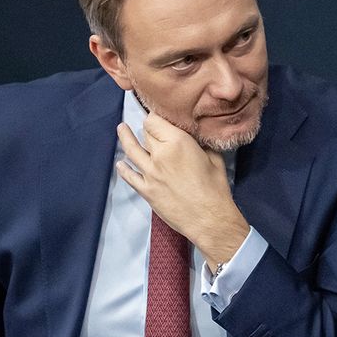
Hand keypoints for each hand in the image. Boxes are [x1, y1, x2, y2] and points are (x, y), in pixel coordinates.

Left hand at [116, 114, 249, 269]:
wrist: (209, 219)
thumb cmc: (216, 189)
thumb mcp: (214, 158)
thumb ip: (200, 144)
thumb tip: (195, 138)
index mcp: (178, 143)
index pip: (155, 120)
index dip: (156, 117)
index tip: (158, 117)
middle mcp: (160, 155)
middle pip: (146, 134)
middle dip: (149, 130)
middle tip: (151, 127)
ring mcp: (150, 174)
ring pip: (132, 150)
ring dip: (126, 138)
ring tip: (122, 129)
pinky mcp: (146, 190)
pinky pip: (129, 176)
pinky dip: (124, 168)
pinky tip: (121, 163)